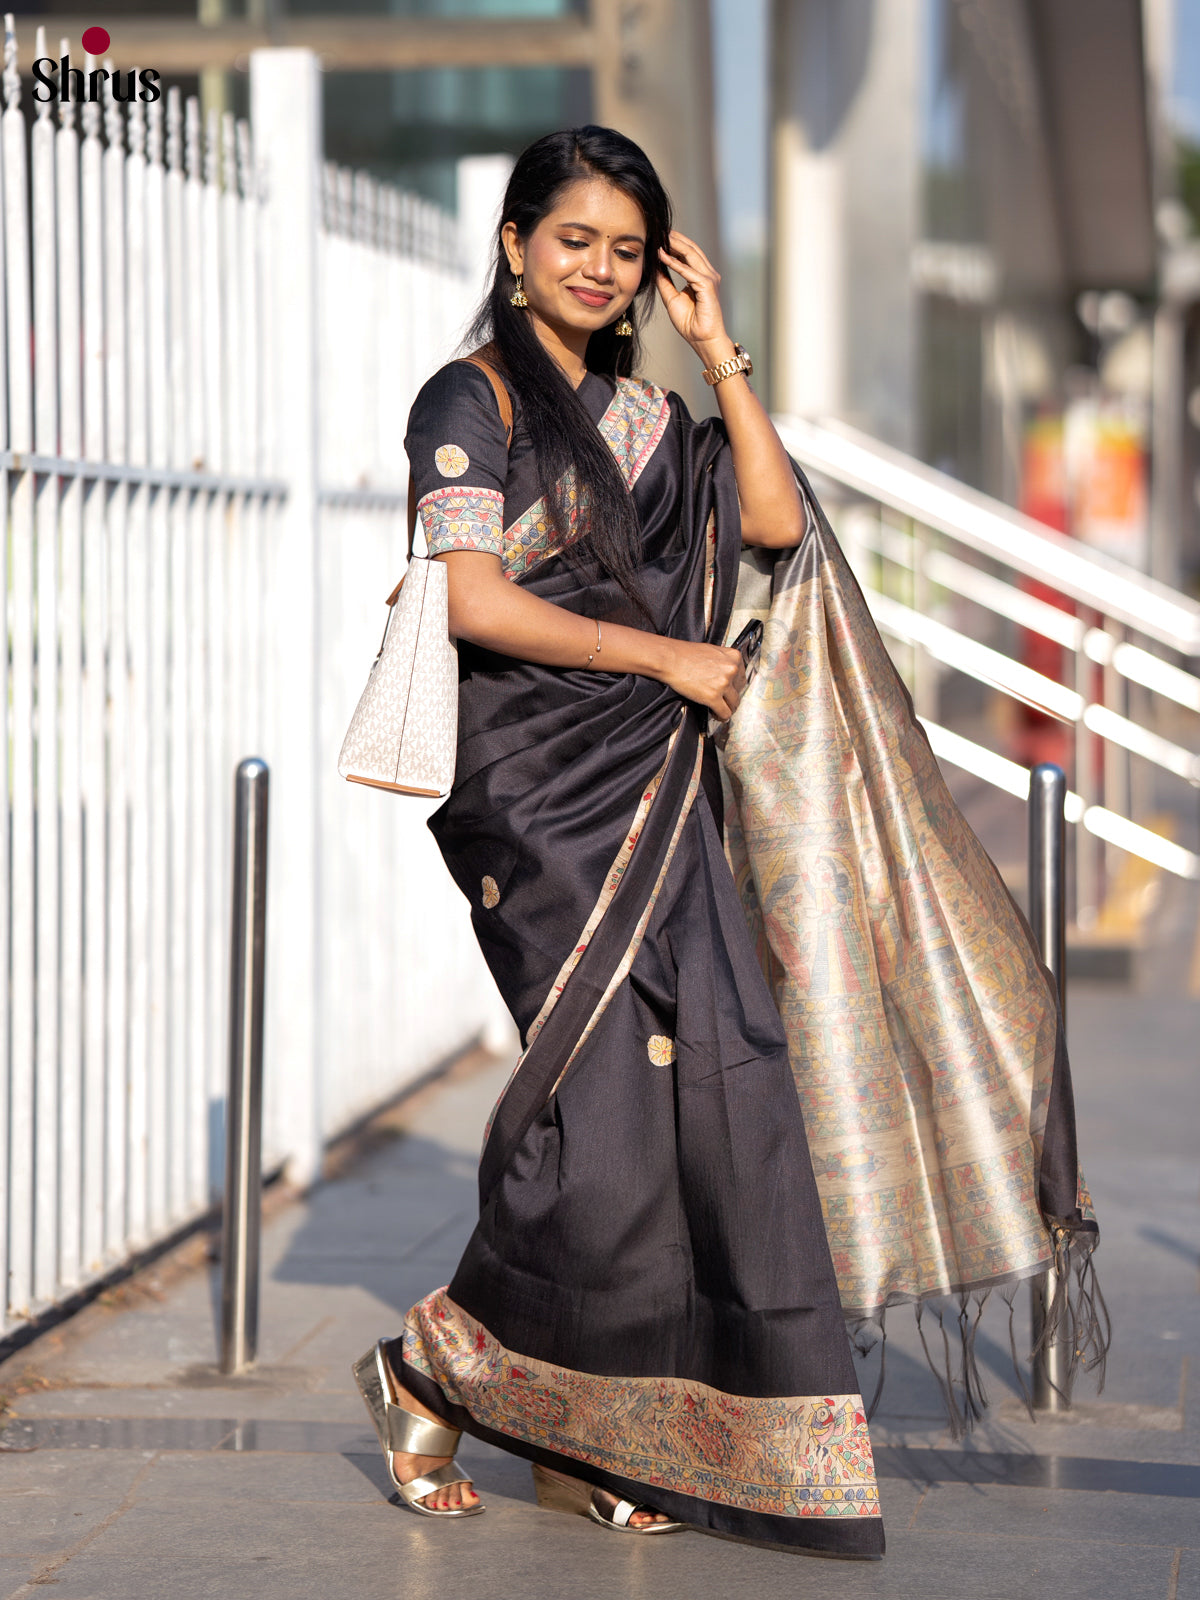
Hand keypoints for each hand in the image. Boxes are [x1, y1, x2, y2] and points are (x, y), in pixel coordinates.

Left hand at [655, 230, 727, 352]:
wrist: (703, 339)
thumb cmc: (690, 323)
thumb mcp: (672, 299)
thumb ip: (665, 282)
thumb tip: (655, 266)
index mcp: (700, 277)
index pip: (688, 254)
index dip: (674, 244)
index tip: (658, 237)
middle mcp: (707, 274)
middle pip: (691, 250)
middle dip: (675, 239)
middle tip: (659, 229)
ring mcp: (709, 279)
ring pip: (691, 255)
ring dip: (675, 245)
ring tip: (660, 237)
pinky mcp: (707, 286)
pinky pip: (689, 270)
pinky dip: (675, 263)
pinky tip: (662, 255)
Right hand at [658, 638, 745, 719]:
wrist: (670, 659)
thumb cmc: (686, 654)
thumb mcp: (712, 651)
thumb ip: (724, 662)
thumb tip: (728, 674)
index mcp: (733, 657)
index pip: (742, 676)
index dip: (735, 686)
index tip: (730, 690)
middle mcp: (732, 670)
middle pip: (739, 690)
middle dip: (732, 697)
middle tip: (725, 701)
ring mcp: (723, 684)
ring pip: (734, 703)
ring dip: (728, 708)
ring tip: (721, 710)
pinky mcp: (713, 697)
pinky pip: (725, 712)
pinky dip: (721, 717)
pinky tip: (716, 715)